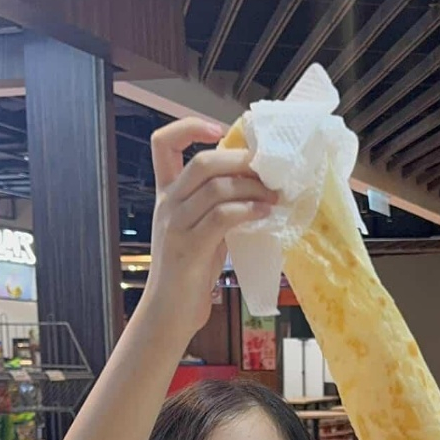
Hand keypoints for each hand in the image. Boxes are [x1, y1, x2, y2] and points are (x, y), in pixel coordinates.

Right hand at [141, 117, 277, 339]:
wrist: (169, 313)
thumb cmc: (190, 273)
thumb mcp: (203, 230)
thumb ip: (218, 206)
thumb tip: (258, 184)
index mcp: (167, 194)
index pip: (163, 144)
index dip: (189, 127)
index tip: (220, 129)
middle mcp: (167, 204)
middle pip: (202, 162)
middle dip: (241, 161)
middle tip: (270, 171)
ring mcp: (175, 225)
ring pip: (215, 187)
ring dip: (252, 188)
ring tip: (276, 195)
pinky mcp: (189, 248)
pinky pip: (221, 217)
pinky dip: (248, 210)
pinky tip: (266, 214)